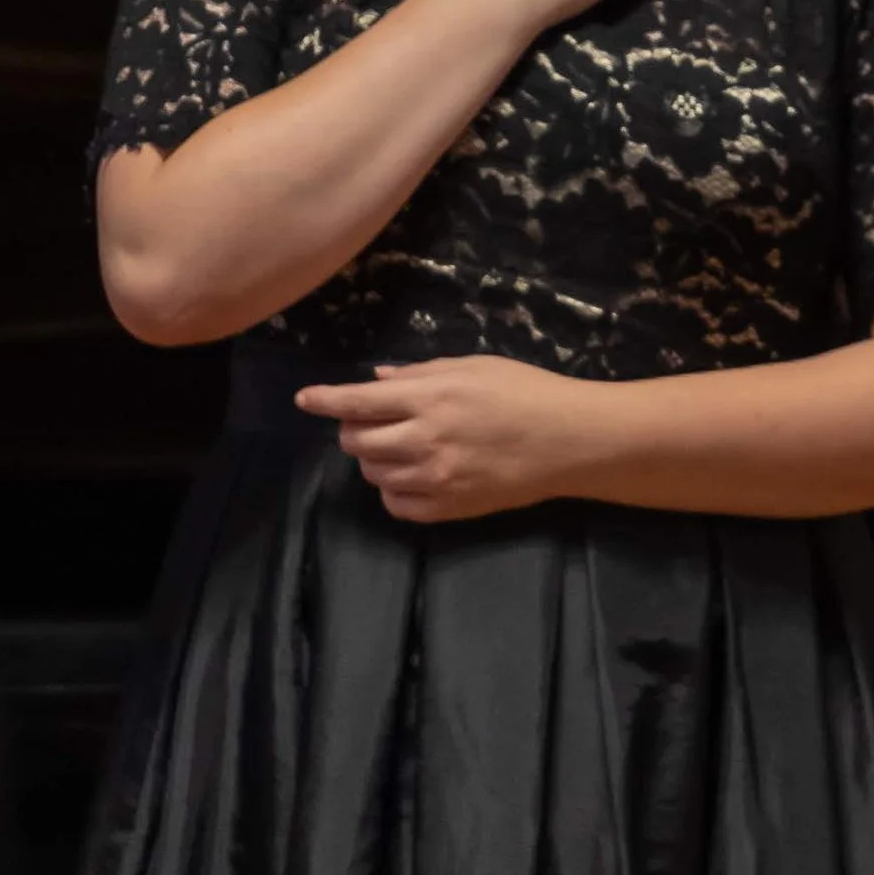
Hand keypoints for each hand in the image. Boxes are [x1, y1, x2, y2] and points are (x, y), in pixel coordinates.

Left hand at [296, 356, 610, 522]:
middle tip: (374, 420)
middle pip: (357, 442)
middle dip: (355, 429)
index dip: (324, 400)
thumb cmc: (525, 392)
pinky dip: (394, 490)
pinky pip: (398, 506)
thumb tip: (376, 381)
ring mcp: (435, 479)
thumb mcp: (471, 366)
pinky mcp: (449, 507)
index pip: (356, 402)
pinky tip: (412, 476)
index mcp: (428, 398)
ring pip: (374, 474)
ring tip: (401, 446)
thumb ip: (418, 375)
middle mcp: (424, 440)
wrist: (569, 441)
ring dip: (375, 459)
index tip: (304, 399)